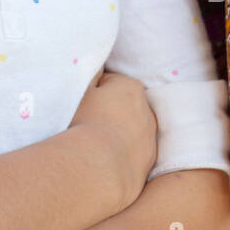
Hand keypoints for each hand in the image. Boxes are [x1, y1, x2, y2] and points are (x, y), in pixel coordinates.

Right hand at [69, 69, 157, 210]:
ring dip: (114, 135)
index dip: (90, 94)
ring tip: (92, 145)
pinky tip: (102, 161)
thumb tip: (96, 59)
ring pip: (128, 131)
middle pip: (120, 107)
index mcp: (130, 87)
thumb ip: (90, 70)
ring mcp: (150, 140)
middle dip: (106, 112)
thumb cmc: (84, 123)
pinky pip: (130, 155)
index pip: (108, 83)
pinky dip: (119, 156)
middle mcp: (147, 111)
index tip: (79, 106)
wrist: (97, 169)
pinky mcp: (147, 164)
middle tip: (84, 123)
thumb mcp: (81, 88)